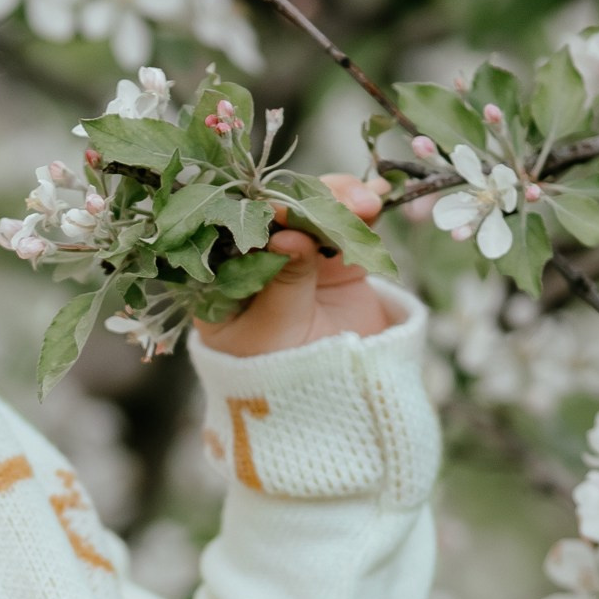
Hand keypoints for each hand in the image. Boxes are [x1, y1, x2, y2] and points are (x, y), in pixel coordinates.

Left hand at [204, 179, 394, 358]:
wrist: (329, 402)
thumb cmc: (281, 375)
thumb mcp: (277, 331)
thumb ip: (285, 283)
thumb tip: (291, 236)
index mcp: (221, 279)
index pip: (234, 232)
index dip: (260, 214)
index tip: (284, 208)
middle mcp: (255, 259)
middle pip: (275, 212)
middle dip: (307, 200)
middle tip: (339, 199)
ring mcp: (296, 257)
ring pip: (312, 211)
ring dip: (340, 199)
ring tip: (365, 203)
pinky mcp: (333, 260)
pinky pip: (345, 225)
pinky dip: (361, 210)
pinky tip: (377, 196)